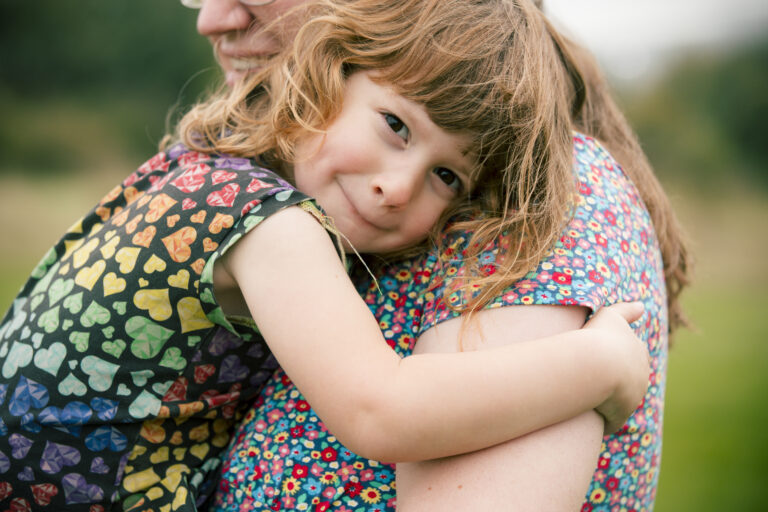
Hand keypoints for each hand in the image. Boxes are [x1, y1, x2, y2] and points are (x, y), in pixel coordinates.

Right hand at [584, 302, 649, 433]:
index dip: (619, 358)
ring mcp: (633, 397)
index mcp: (640, 353)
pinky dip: (604, 420)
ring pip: (622, 402)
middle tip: (595, 380)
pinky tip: (590, 419)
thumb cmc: (599, 337)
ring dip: (609, 402)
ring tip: (589, 400)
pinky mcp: (621, 414)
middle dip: (618, 382)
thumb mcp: (611, 316)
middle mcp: (641, 376)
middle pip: (631, 381)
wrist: (596, 365)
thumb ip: (627, 310)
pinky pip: (612, 421)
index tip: (604, 359)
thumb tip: (642, 305)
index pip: (634, 357)